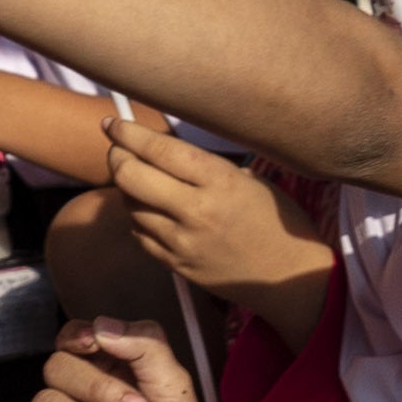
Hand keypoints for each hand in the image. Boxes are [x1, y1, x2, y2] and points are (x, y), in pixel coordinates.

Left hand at [95, 100, 330, 301]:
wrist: (289, 277)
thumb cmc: (276, 221)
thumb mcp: (250, 180)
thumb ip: (205, 167)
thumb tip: (162, 153)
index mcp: (219, 182)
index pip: (159, 150)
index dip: (127, 133)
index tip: (112, 123)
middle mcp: (196, 211)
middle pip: (131, 177)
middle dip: (117, 157)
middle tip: (118, 150)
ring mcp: (183, 242)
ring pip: (130, 206)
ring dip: (127, 189)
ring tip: (139, 180)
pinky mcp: (176, 265)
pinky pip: (140, 235)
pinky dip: (138, 217)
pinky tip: (150, 210)